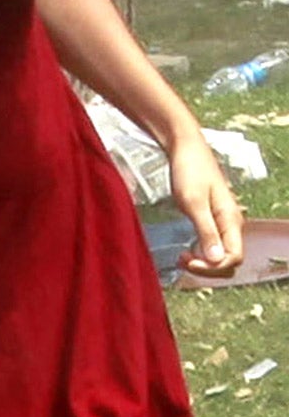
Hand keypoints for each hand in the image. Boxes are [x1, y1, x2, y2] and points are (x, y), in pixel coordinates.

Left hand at [168, 132, 243, 276]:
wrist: (185, 148)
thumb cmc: (189, 171)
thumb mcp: (194, 202)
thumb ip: (206, 231)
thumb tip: (217, 260)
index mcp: (232, 220)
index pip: (234, 257)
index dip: (213, 266)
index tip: (187, 260)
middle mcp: (232, 223)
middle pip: (230, 259)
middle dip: (209, 268)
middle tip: (182, 261)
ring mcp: (223, 221)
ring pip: (222, 253)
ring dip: (205, 261)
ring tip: (182, 257)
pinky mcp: (213, 217)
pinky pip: (215, 244)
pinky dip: (203, 252)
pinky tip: (187, 250)